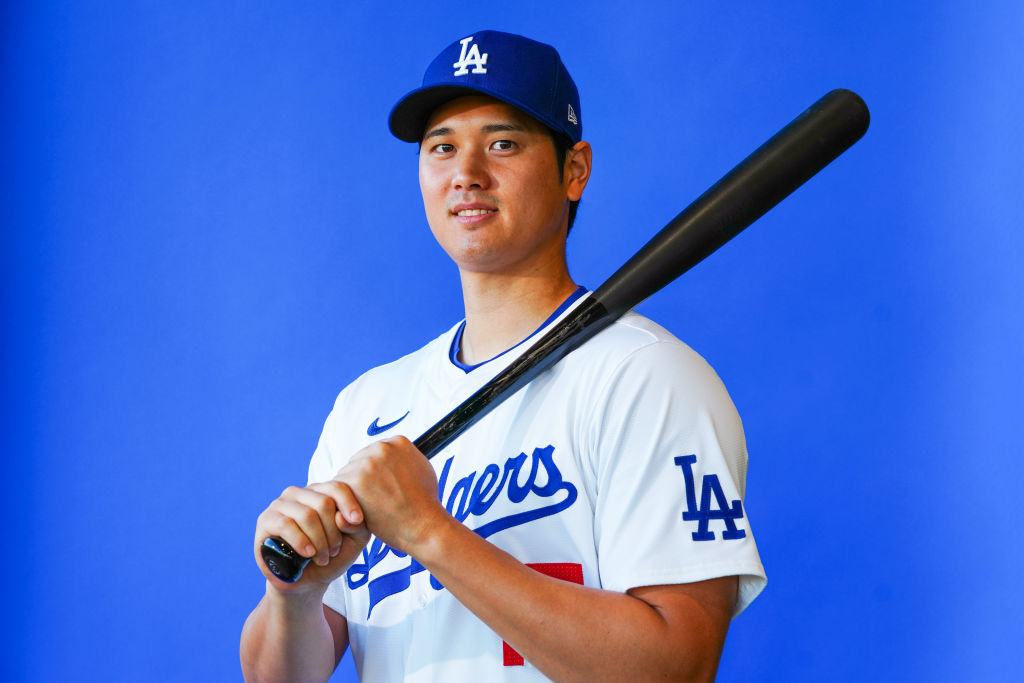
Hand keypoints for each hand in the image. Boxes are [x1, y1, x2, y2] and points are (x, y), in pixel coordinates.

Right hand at [253, 481, 369, 594]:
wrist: (306, 581)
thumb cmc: (331, 556)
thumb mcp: (354, 540)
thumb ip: (357, 526)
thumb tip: (342, 518)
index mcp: (321, 492)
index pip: (337, 487)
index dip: (349, 503)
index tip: (357, 521)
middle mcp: (300, 493)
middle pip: (324, 502)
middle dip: (333, 532)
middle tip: (334, 551)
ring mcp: (281, 504)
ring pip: (307, 515)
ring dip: (319, 541)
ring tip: (323, 557)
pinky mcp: (266, 520)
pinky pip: (286, 525)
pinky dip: (301, 542)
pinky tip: (308, 554)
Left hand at [334, 436, 450, 553]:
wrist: (423, 525)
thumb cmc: (424, 503)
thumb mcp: (422, 468)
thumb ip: (403, 458)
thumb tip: (391, 454)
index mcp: (398, 442)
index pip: (373, 452)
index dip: (374, 472)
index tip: (380, 486)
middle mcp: (381, 448)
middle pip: (357, 461)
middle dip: (361, 480)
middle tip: (374, 499)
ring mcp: (367, 464)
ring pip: (346, 475)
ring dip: (352, 491)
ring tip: (370, 507)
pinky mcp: (355, 481)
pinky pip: (338, 489)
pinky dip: (344, 502)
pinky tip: (360, 512)